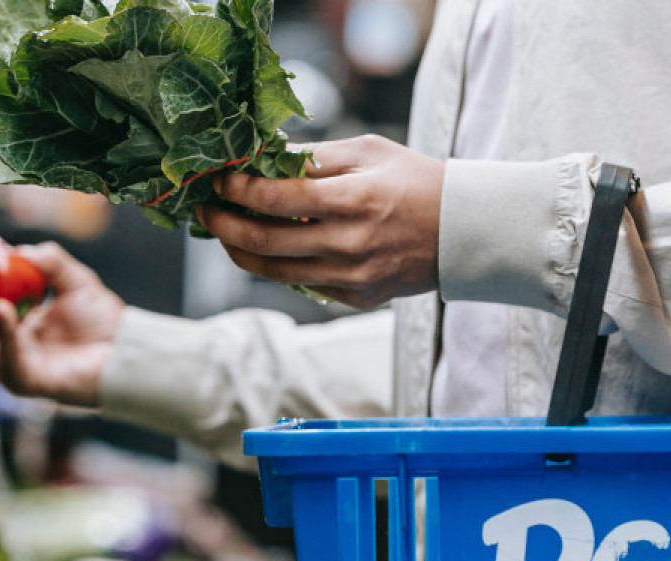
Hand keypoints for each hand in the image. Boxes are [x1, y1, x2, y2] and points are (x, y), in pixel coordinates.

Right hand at [0, 242, 124, 406]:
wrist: (127, 346)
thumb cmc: (101, 319)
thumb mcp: (72, 278)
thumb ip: (46, 259)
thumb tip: (15, 251)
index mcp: (5, 327)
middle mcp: (2, 350)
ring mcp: (11, 368)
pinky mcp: (27, 382)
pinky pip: (3, 362)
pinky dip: (2, 335)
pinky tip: (4, 311)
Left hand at [198, 134, 444, 308]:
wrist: (466, 231)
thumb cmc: (416, 181)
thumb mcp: (369, 152)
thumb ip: (315, 156)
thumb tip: (263, 157)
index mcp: (354, 200)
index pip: (277, 197)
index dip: (239, 189)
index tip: (219, 179)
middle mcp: (350, 243)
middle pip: (266, 242)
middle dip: (224, 226)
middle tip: (205, 212)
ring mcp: (353, 276)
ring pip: (276, 272)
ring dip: (241, 253)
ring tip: (224, 235)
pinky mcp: (358, 297)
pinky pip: (304, 286)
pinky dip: (278, 268)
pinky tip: (266, 250)